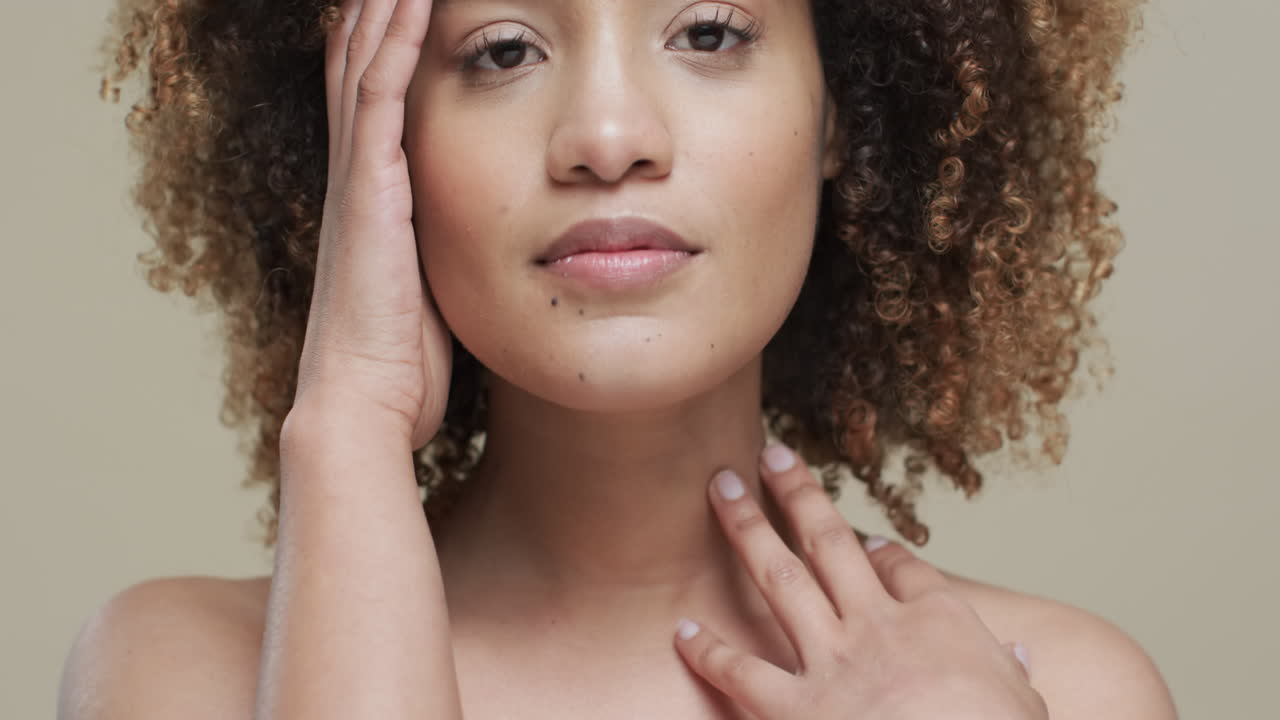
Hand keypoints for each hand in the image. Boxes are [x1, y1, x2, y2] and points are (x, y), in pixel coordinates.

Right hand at [293, 0, 450, 448]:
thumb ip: (445, 254)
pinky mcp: (370, 190)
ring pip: (363, 64)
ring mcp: (357, 179)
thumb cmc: (402, 363)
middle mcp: (355, 176)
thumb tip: (493, 247)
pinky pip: (378, 96)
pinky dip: (394, 43)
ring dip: (383, 8)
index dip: (384, 46)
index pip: (371, 99)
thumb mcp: (432, 290)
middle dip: (376, 10)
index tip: (410, 2)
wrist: (365, 404)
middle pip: (358, 65)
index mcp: (370, 198)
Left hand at [674, 443, 1044, 719]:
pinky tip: (683, 631)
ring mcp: (831, 663)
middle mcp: (878, 628)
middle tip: (772, 456)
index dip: (884, 552)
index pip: (908, 571)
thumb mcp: (1028, 707)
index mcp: (940, 624)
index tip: (868, 541)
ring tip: (722, 486)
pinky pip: (741, 673)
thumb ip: (1014, 676)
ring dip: (747, 528)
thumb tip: (1021, 656)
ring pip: (780, 578)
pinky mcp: (795, 711)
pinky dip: (709, 652)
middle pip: (832, 543)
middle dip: (798, 495)